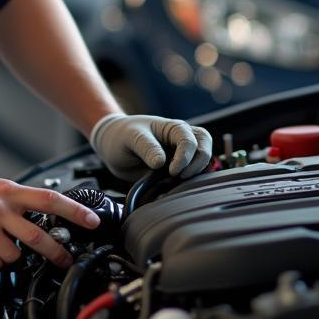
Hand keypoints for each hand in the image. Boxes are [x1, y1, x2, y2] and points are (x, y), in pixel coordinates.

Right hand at [0, 173, 100, 270]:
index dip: (74, 211)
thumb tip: (38, 210)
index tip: (92, 221)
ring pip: (14, 255)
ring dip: (14, 258)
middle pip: (37, 236)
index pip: (49, 200)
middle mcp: (0, 209)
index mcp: (8, 191)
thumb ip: (14, 198)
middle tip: (66, 260)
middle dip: (56, 252)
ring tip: (3, 248)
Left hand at [90, 113, 212, 181]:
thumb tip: (161, 163)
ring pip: (202, 163)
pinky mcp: (176, 171)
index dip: (185, 157)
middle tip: (179, 177)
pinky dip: (187, 184)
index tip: (172, 171)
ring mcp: (181, 156)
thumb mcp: (131, 137)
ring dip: (194, 175)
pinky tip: (172, 189)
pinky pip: (191, 176)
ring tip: (176, 183)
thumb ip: (146, 147)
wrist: (113, 145)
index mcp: (173, 128)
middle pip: (204, 149)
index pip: (190, 140)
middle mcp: (181, 141)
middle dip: (197, 165)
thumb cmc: (122, 135)